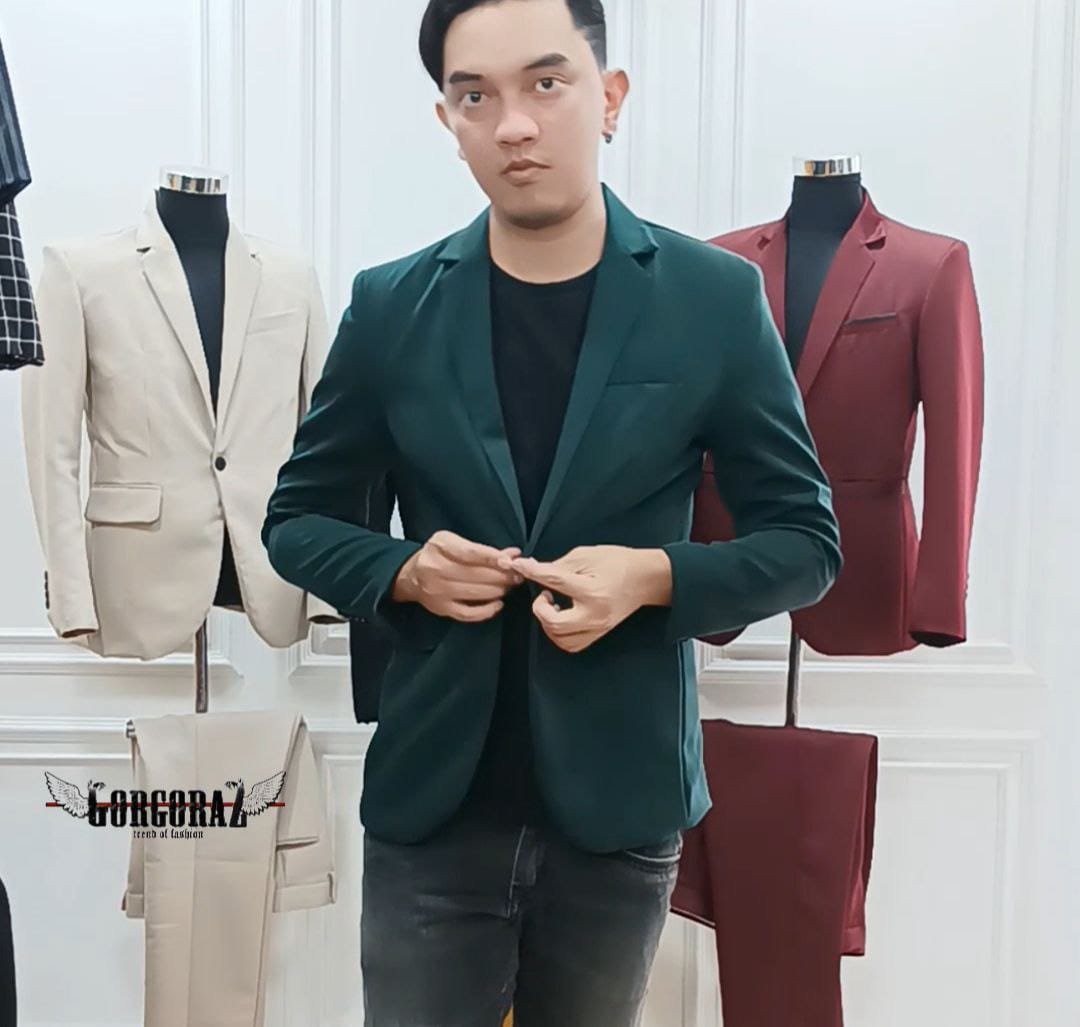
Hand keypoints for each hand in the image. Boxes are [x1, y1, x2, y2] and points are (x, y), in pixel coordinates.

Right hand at [392, 530, 523, 622]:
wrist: (411, 575)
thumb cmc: (437, 555)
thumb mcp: (454, 542)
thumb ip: (483, 549)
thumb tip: (513, 554)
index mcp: (440, 546)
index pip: (471, 553)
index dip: (493, 558)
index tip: (511, 561)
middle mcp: (435, 568)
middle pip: (476, 574)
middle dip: (501, 576)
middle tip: (517, 575)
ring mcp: (437, 591)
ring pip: (475, 593)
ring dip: (498, 590)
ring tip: (509, 586)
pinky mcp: (441, 608)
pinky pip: (468, 613)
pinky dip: (486, 611)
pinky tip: (497, 604)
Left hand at [509, 545, 671, 651]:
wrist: (645, 578)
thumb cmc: (617, 562)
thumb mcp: (587, 555)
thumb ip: (558, 565)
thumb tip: (532, 569)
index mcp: (592, 590)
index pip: (553, 582)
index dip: (532, 572)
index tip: (519, 565)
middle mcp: (594, 614)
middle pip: (553, 623)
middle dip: (539, 609)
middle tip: (544, 594)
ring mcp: (598, 628)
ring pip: (560, 638)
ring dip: (548, 622)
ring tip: (553, 606)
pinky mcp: (599, 634)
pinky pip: (571, 644)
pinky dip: (559, 633)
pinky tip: (561, 617)